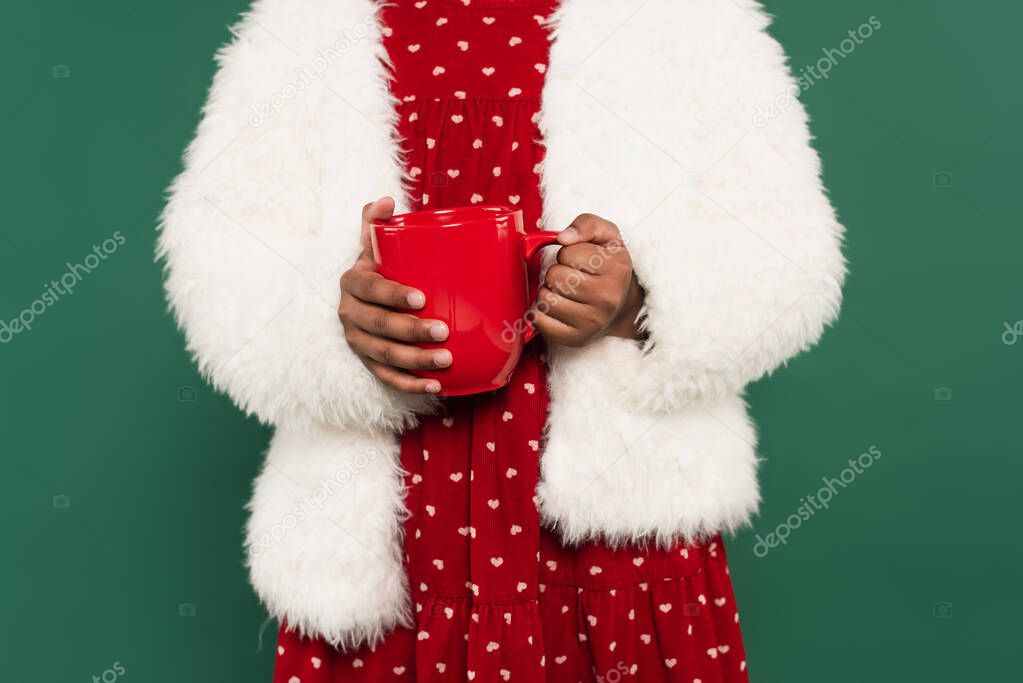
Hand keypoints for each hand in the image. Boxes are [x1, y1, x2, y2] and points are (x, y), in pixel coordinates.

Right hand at [338, 197, 449, 393]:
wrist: (366, 298)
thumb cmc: (381, 267)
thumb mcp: (374, 244)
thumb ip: (375, 221)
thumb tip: (385, 200)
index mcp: (352, 283)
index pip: (370, 290)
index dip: (392, 295)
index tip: (421, 298)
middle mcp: (349, 315)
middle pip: (379, 327)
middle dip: (411, 332)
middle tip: (444, 331)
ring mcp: (358, 342)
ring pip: (384, 356)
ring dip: (415, 362)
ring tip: (446, 360)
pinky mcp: (369, 363)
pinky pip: (387, 378)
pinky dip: (411, 385)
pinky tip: (436, 387)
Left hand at [532, 213, 644, 346]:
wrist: (622, 307)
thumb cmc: (608, 267)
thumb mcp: (607, 236)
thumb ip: (587, 224)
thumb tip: (563, 237)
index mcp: (616, 268)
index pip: (567, 252)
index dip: (567, 253)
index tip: (580, 262)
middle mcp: (607, 298)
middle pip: (554, 276)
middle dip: (556, 273)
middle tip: (572, 278)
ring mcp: (592, 322)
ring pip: (544, 299)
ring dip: (548, 292)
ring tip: (565, 293)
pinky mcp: (577, 339)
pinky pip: (540, 322)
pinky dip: (541, 313)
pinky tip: (556, 309)